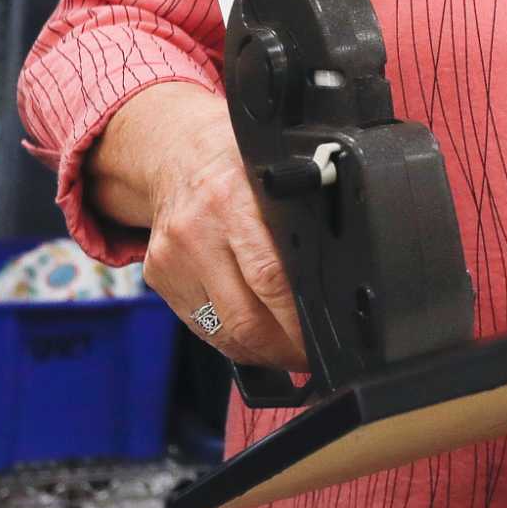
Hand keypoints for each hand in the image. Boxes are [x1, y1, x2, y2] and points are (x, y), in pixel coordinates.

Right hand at [101, 84, 305, 369]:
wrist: (173, 151)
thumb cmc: (235, 161)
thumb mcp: (273, 171)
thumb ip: (301, 208)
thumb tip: (348, 255)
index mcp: (233, 199)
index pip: (271, 278)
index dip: (298, 320)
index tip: (323, 339)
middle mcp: (197, 231)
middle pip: (245, 318)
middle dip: (284, 349)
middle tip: (312, 356)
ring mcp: (173, 258)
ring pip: (223, 332)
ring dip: (261, 353)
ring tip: (289, 351)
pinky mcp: (158, 277)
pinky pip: (202, 326)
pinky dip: (233, 340)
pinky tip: (256, 337)